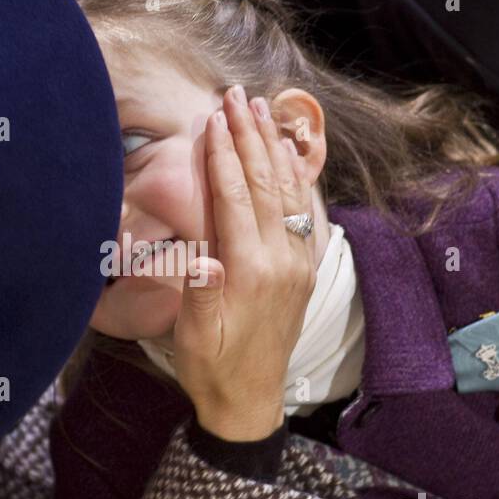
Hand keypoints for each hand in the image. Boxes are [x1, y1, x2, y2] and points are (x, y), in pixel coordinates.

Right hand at [173, 85, 316, 441]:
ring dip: (273, 147)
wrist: (248, 402)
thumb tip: (202, 257)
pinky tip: (286, 152)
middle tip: (236, 96)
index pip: (236, 199)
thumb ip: (201, 295)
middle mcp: (280, 261)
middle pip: (266, 184)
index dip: (224, 155)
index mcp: (250, 272)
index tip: (213, 118)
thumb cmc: (212, 367)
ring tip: (261, 110)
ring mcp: (296, 263)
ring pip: (288, 192)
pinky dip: (294, 175)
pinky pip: (302, 211)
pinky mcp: (302, 269)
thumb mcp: (196, 337)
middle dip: (250, 136)